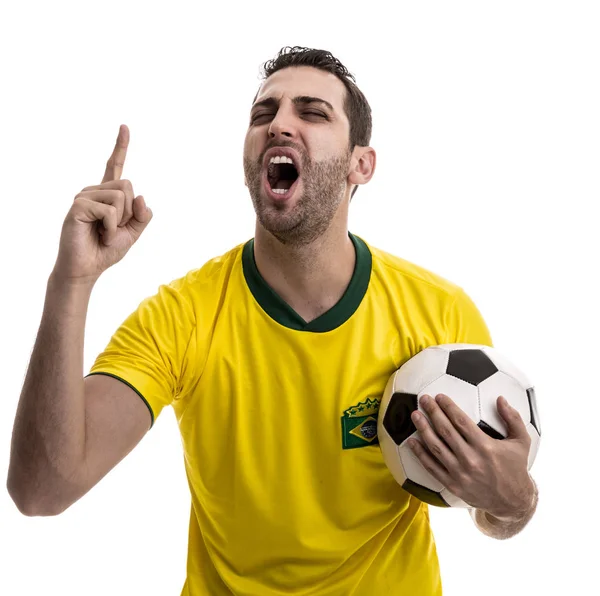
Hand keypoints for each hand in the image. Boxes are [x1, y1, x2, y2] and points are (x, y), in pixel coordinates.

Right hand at [52, 124, 152, 285]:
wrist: (87, 268)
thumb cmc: (105, 250)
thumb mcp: (132, 233)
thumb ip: (142, 215)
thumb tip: (142, 196)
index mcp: (107, 195)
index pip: (114, 166)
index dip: (120, 147)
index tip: (125, 126)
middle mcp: (94, 191)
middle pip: (128, 186)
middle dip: (129, 212)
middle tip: (113, 229)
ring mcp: (84, 196)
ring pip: (121, 197)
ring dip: (119, 222)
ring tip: (104, 232)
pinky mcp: (78, 205)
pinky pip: (109, 211)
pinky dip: (111, 228)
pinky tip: (99, 235)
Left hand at [408, 393, 533, 520]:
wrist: (512, 502)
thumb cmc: (516, 468)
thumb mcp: (521, 442)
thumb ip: (513, 418)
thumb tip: (500, 398)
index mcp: (485, 446)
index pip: (461, 421)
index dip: (448, 407)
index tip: (439, 396)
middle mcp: (470, 459)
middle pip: (445, 431)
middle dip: (433, 412)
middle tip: (423, 399)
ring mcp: (459, 473)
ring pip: (436, 447)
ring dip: (423, 429)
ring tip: (415, 415)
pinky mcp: (452, 484)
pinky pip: (432, 467)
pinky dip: (420, 454)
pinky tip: (411, 441)